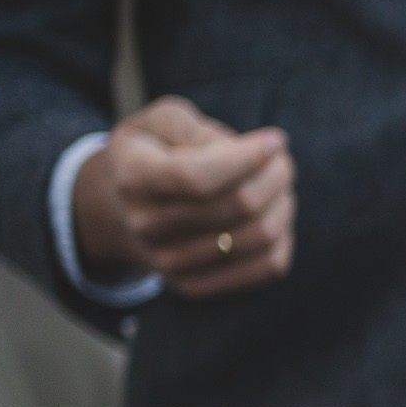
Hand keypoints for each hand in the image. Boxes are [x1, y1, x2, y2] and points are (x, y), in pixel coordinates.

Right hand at [72, 96, 295, 298]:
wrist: (121, 209)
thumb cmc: (154, 154)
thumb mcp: (161, 122)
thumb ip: (200, 128)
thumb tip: (258, 152)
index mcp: (133, 177)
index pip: (197, 177)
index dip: (247, 158)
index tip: (275, 140)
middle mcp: (146, 225)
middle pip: (238, 205)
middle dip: (275, 175)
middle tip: (280, 160)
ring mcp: (170, 262)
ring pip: (261, 235)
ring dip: (283, 203)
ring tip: (276, 184)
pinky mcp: (196, 284)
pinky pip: (268, 265)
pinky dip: (284, 235)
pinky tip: (272, 214)